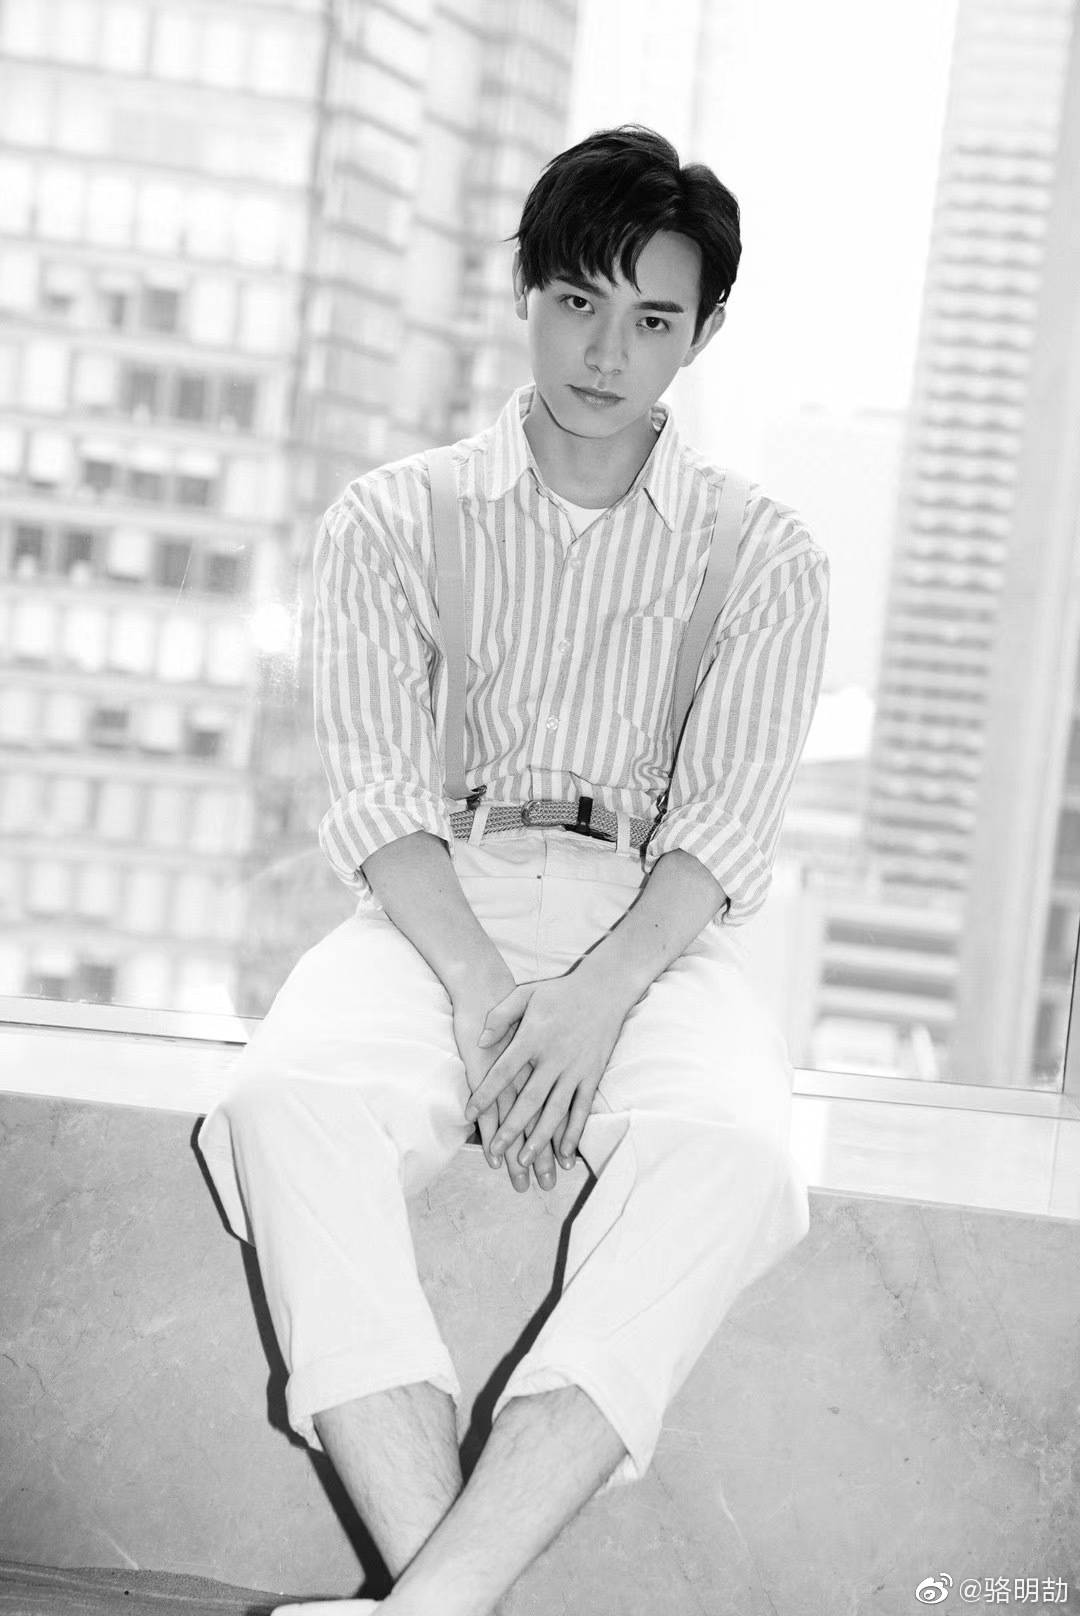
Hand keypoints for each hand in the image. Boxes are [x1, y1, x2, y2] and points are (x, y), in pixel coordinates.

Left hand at [463, 971, 629, 1170]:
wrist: (605, 989)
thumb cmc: (559, 993)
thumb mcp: (526, 994)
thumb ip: (501, 1016)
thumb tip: (481, 1041)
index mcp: (533, 1037)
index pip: (504, 1072)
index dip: (485, 1094)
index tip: (469, 1114)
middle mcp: (554, 1057)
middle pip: (529, 1099)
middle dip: (511, 1128)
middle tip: (496, 1151)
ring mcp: (576, 1068)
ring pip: (555, 1110)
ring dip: (540, 1138)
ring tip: (525, 1160)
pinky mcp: (593, 1075)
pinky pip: (582, 1108)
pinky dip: (573, 1132)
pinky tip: (563, 1153)